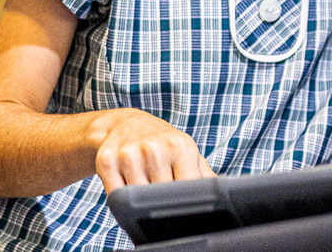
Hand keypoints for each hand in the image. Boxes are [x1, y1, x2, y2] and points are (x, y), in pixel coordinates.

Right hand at [88, 109, 214, 192]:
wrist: (125, 124)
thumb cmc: (162, 143)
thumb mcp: (186, 152)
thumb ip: (205, 176)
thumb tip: (224, 196)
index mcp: (180, 146)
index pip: (187, 190)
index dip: (185, 204)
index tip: (183, 209)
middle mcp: (154, 148)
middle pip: (161, 197)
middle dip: (161, 202)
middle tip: (160, 197)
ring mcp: (129, 154)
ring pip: (138, 199)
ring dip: (140, 201)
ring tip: (144, 186)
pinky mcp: (106, 161)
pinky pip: (116, 196)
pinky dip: (122, 201)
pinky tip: (128, 187)